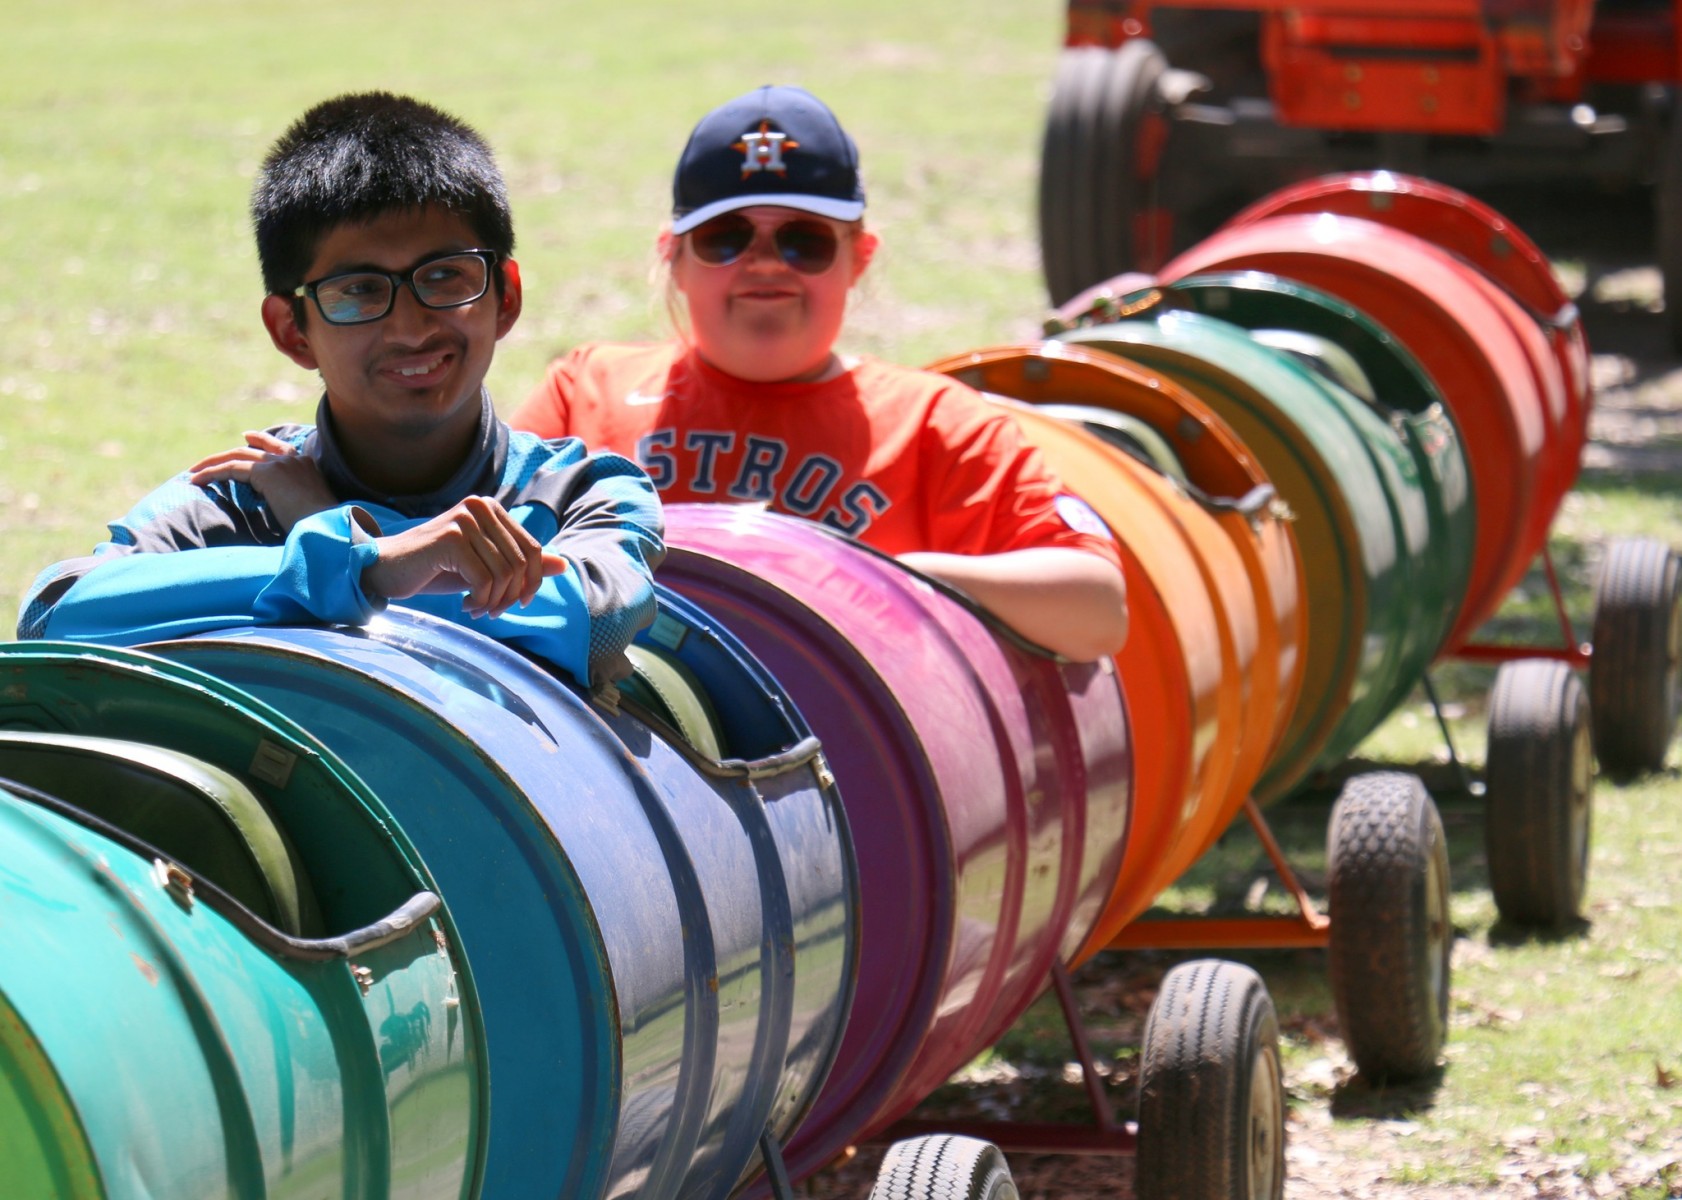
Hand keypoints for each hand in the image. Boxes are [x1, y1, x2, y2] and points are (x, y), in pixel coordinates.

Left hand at [189, 431, 337, 532]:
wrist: (328, 525)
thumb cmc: (322, 526)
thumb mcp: (309, 508)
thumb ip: (296, 500)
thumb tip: (286, 509)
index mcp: (306, 465)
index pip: (279, 446)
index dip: (261, 440)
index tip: (247, 437)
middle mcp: (293, 459)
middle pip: (253, 448)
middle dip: (227, 454)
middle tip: (206, 462)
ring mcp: (280, 463)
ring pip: (238, 455)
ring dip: (213, 463)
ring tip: (194, 473)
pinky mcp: (266, 473)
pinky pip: (231, 468)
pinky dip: (212, 473)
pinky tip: (198, 481)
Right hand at [362, 495, 568, 619]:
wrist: (387, 570)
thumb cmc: (435, 569)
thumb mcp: (484, 567)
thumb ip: (521, 563)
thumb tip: (563, 565)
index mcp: (492, 509)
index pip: (533, 549)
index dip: (532, 582)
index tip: (518, 603)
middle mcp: (480, 507)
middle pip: (521, 563)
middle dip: (511, 596)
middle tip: (491, 612)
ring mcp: (465, 519)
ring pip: (505, 573)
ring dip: (495, 602)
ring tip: (477, 610)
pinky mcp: (451, 538)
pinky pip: (484, 579)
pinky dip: (480, 601)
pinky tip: (465, 605)